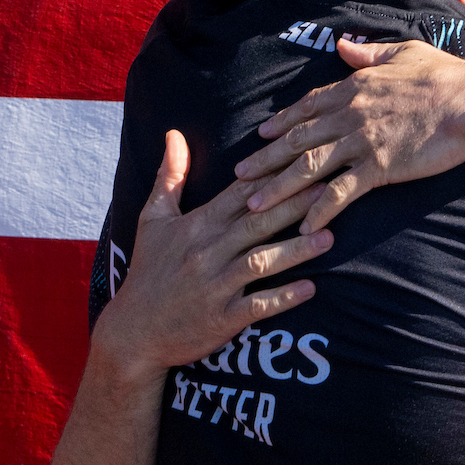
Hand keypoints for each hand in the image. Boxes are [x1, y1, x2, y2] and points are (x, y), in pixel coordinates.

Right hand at [93, 132, 332, 377]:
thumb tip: (174, 134)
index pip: (240, 193)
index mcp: (197, 225)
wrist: (134, 331)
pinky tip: (310, 289)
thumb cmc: (149, 272)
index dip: (273, 176)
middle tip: (330, 190)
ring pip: (260, 262)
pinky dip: (282, 298)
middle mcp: (207, 251)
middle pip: (257, 222)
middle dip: (295, 206)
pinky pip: (256, 306)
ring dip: (295, 250)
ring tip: (329, 237)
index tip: (303, 161)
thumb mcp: (152, 219)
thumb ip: (170, 176)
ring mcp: (214, 286)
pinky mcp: (220, 318)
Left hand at [235, 40, 464, 233]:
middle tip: (239, 175)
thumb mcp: (403, 53)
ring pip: (308, 166)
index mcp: (354, 87)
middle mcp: (350, 114)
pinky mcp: (379, 167)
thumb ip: (368, 54)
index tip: (261, 135)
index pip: (307, 106)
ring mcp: (362, 141)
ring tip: (254, 205)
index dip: (282, 122)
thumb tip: (343, 46)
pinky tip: (305, 226)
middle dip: (266, 159)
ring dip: (279, 188)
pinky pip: (342, 192)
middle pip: (297, 139)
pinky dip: (321, 210)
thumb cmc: (445, 75)